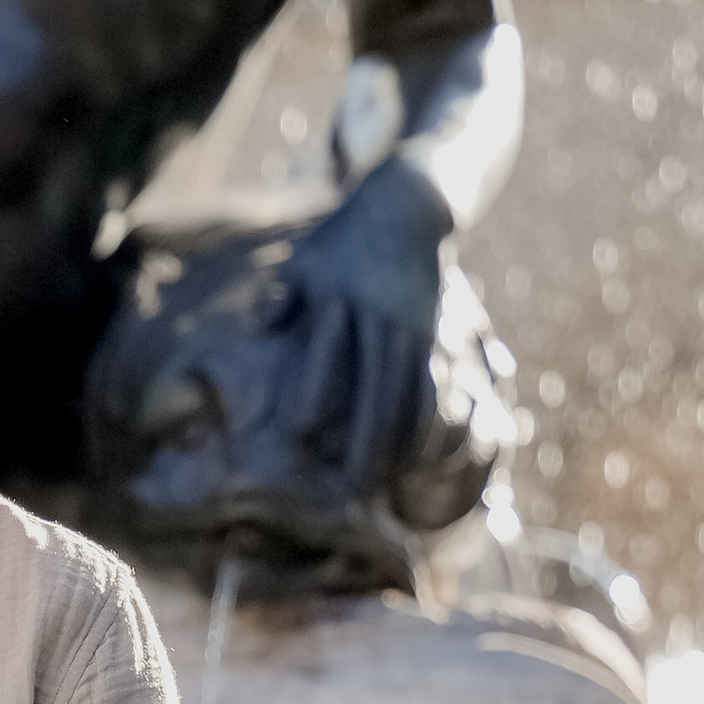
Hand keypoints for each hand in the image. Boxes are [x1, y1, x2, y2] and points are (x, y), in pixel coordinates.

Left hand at [278, 156, 452, 508]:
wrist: (405, 212)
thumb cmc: (337, 246)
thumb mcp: (303, 263)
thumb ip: (282, 296)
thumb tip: (262, 325)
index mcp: (344, 298)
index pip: (330, 349)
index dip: (318, 388)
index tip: (302, 431)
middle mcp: (385, 318)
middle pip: (379, 388)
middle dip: (367, 442)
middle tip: (350, 491)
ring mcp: (418, 330)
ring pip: (416, 397)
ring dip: (402, 447)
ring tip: (387, 490)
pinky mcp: (440, 339)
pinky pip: (441, 391)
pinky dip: (432, 429)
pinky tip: (421, 463)